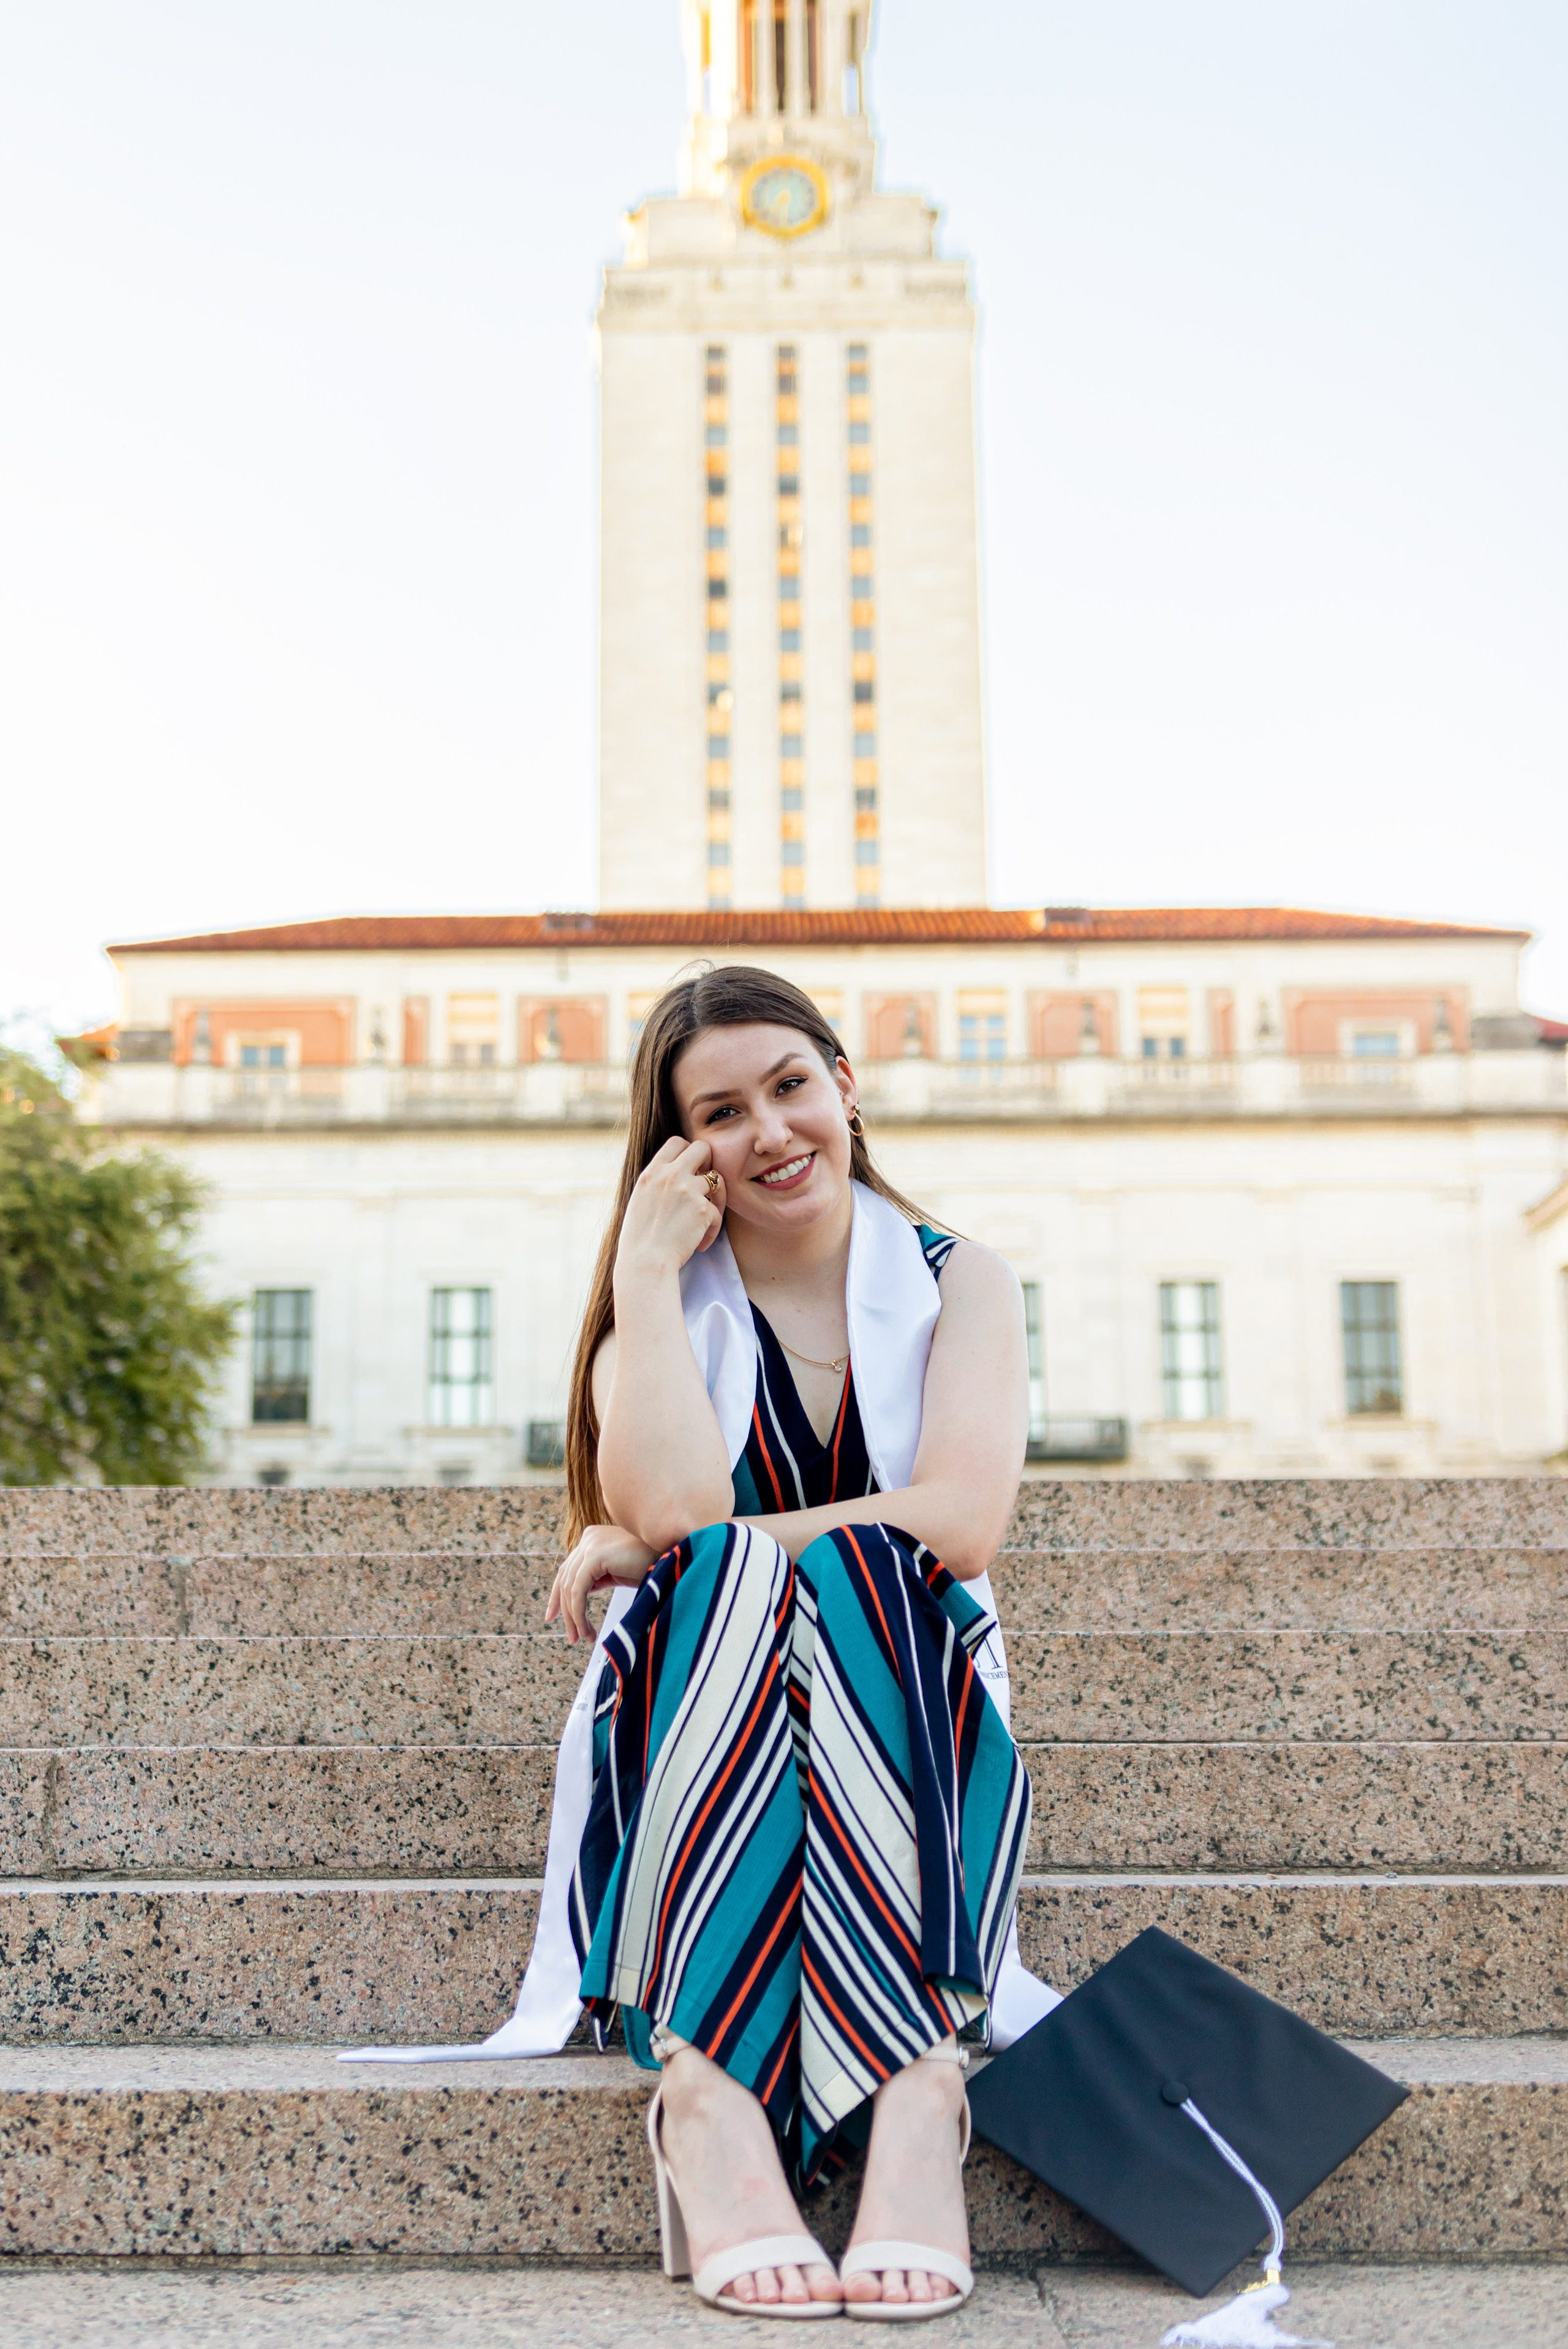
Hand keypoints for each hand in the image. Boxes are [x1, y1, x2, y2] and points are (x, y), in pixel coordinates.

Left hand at [545, 1523, 658, 1643]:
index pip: (567, 1569)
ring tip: (583, 1638)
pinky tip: (587, 1630)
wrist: (674, 1559)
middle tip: (572, 1637)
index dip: (557, 1595)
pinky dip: (579, 1614)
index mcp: (593, 1538)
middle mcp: (589, 1537)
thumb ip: (596, 1578)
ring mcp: (591, 1544)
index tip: (553, 1617)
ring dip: (574, 1618)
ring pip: (569, 1587)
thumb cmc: (652, 1566)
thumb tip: (576, 1597)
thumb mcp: (617, 1573)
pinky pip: (578, 1591)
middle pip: (565, 1578)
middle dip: (566, 1611)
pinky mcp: (595, 1555)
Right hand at [615, 1134, 726, 1283]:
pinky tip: (700, 1244)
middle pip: (702, 1148)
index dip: (688, 1153)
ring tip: (705, 1221)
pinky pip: (718, 1213)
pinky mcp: (703, 1209)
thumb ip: (658, 1183)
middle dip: (709, 1163)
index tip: (689, 1170)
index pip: (677, 1142)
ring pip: (718, 1180)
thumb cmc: (639, 1240)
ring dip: (716, 1199)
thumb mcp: (640, 1201)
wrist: (645, 1263)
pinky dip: (712, 1230)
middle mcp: (670, 1175)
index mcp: (652, 1172)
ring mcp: (688, 1190)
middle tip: (706, 1185)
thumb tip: (677, 1174)